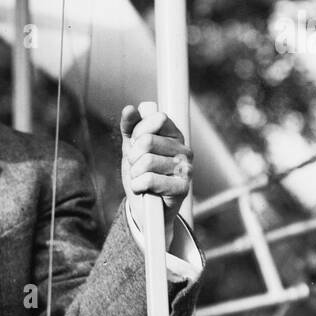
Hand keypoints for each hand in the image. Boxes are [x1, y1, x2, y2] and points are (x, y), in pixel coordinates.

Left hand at [120, 101, 192, 236]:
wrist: (144, 207)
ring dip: (135, 174)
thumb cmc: (140, 174)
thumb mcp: (131, 148)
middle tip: (137, 167)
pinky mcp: (183, 188)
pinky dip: (138, 186)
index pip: (156, 119)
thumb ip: (130, 127)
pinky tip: (143, 190)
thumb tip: (130, 108)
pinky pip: (149, 180)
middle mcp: (184, 149)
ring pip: (146, 161)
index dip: (138, 132)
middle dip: (133, 157)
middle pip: (147, 141)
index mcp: (174, 135)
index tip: (136, 145)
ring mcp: (186, 169)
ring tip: (141, 180)